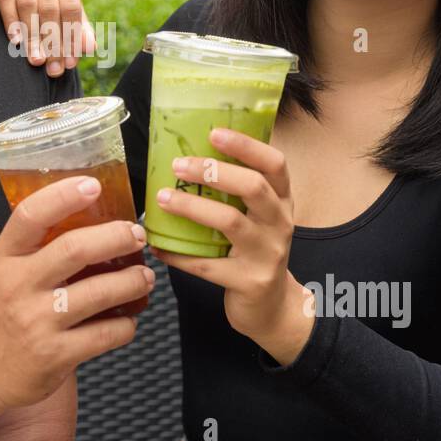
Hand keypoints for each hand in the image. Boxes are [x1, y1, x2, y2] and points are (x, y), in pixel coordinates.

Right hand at [0, 0, 95, 77]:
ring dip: (33, 36)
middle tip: (53, 68)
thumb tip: (90, 47)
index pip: (72, 7)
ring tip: (37, 60)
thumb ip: (80, 32)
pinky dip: (11, 22)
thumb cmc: (49, 10)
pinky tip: (16, 42)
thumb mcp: (67, 18)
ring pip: (28, 5)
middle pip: (50, 8)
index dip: (72, 37)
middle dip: (52, 42)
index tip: (70, 63)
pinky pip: (6, 0)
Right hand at [0, 175, 154, 409]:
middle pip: (75, 250)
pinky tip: (128, 317)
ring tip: (144, 276)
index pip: (31, 216)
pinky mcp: (56, 355)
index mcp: (3, 258)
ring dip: (133, 281)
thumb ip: (31, 246)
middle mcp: (18, 287)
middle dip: (116, 238)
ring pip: (100, 292)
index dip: (64, 196)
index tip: (93, 185)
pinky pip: (106, 334)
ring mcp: (38, 323)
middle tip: (136, 235)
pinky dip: (126, 324)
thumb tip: (85, 214)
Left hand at [148, 128, 314, 364]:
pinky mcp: (248, 282)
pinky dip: (179, 255)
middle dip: (213, 171)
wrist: (273, 307)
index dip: (247, 146)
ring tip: (162, 198)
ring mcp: (267, 254)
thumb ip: (238, 191)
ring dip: (192, 207)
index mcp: (282, 201)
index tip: (214, 133)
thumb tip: (187, 157)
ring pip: (230, 222)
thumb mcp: (259, 218)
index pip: (275, 164)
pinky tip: (158, 246)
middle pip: (253, 187)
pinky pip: (207, 265)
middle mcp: (280, 223)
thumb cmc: (255, 251)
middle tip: (178, 165)